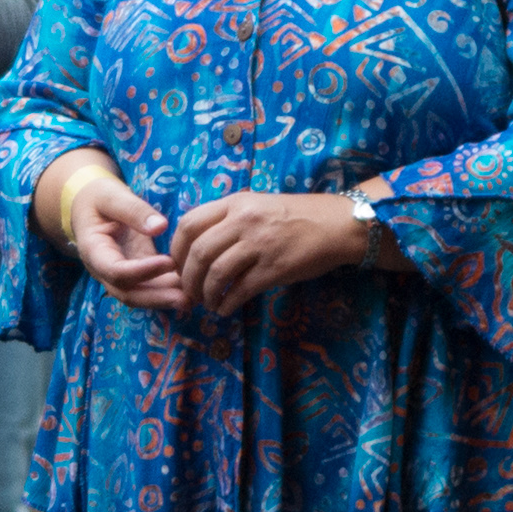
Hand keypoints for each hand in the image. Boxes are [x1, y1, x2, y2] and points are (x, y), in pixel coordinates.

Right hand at [63, 173, 186, 311]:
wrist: (91, 205)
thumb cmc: (99, 197)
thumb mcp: (112, 196)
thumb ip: (133, 210)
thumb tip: (161, 226)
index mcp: (94, 251)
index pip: (115, 271)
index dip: (142, 271)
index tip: (169, 262)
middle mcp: (104, 269)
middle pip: (127, 293)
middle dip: (157, 298)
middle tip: (186, 299)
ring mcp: (120, 273)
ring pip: (140, 295)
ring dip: (165, 299)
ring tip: (194, 298)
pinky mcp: (136, 271)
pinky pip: (150, 286)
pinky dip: (168, 290)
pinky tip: (190, 288)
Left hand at [171, 190, 375, 313]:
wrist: (337, 224)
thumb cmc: (297, 215)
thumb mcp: (258, 205)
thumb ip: (229, 219)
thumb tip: (198, 248)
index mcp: (236, 202)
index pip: (189, 223)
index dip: (176, 249)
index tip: (177, 266)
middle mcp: (244, 220)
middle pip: (198, 252)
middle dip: (188, 278)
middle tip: (190, 293)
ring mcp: (260, 244)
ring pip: (216, 273)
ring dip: (206, 294)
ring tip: (209, 303)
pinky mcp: (275, 267)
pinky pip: (240, 290)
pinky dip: (227, 303)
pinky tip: (226, 309)